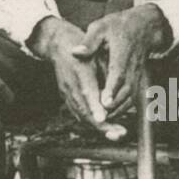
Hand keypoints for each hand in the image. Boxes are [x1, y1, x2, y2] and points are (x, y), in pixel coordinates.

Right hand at [29, 17, 124, 139]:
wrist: (59, 45)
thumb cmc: (84, 47)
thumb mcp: (97, 52)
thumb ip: (106, 71)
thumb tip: (117, 90)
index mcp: (79, 70)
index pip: (87, 91)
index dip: (94, 106)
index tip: (102, 119)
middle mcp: (70, 84)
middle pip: (84, 110)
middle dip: (102, 125)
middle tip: (120, 133)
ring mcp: (66, 92)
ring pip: (82, 115)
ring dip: (99, 127)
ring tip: (117, 133)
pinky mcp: (65, 97)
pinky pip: (78, 113)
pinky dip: (92, 122)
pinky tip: (106, 127)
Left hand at [71, 4, 171, 116]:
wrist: (143, 26)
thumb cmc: (118, 26)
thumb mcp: (101, 27)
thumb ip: (89, 41)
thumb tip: (76, 52)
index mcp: (122, 53)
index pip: (118, 74)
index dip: (112, 89)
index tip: (104, 103)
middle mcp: (132, 67)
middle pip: (126, 91)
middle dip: (113, 106)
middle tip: (99, 118)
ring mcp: (137, 74)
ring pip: (130, 97)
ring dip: (118, 110)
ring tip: (102, 121)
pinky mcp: (138, 79)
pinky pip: (132, 97)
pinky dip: (122, 108)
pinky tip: (109, 114)